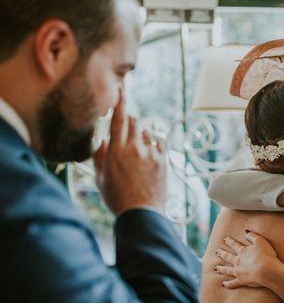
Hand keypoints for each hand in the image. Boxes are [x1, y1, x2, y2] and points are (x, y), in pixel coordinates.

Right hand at [93, 89, 166, 214]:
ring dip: (143, 136)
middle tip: (128, 132)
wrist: (142, 213)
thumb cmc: (118, 199)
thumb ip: (100, 157)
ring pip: (148, 133)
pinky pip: (160, 144)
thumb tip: (102, 142)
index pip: (118, 119)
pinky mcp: (163, 161)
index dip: (120, 102)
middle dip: (131, 122)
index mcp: (115, 151)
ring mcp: (151, 154)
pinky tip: (151, 156)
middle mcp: (134, 148)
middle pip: (135, 122)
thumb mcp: (100, 178)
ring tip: (138, 153)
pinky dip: (155, 146)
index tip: (122, 89)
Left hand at [215, 231, 280, 288]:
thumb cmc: (266, 255)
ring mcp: (238, 271)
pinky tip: (224, 284)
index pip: (234, 245)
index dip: (230, 241)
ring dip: (221, 268)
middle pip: (228, 256)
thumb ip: (252, 236)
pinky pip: (232, 283)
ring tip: (216, 268)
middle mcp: (238, 261)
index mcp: (243, 251)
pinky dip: (228, 284)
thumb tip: (245, 232)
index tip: (225, 239)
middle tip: (217, 252)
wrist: (267, 270)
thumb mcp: (260, 241)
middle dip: (222, 253)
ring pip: (227, 269)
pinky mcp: (241, 281)